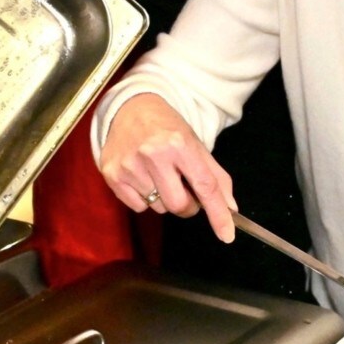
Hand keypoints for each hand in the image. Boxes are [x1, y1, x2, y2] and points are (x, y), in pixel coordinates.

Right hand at [98, 92, 238, 242]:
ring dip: (164, 199)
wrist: (130, 108)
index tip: (227, 234)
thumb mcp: (195, 144)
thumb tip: (230, 209)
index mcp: (179, 144)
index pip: (204, 186)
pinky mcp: (112, 175)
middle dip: (188, 205)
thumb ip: (215, 176)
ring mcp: (129, 165)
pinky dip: (145, 199)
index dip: (218, 214)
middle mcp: (153, 154)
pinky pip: (138, 207)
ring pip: (158, 208)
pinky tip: (143, 177)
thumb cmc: (167, 129)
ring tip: (159, 175)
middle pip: (179, 205)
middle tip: (185, 189)